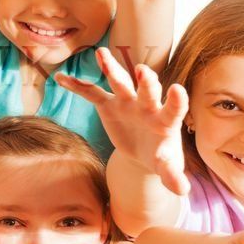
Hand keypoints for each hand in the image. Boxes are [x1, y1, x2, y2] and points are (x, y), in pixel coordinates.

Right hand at [55, 47, 188, 195]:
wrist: (145, 152)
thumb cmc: (161, 159)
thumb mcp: (167, 168)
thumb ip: (173, 175)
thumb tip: (183, 190)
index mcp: (164, 120)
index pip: (173, 108)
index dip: (176, 100)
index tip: (177, 89)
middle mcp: (146, 106)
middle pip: (146, 90)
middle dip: (145, 81)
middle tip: (143, 70)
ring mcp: (126, 103)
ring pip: (119, 82)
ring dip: (111, 67)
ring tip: (101, 53)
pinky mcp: (108, 105)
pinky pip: (90, 93)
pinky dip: (76, 85)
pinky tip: (60, 78)